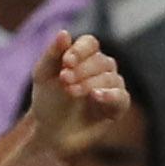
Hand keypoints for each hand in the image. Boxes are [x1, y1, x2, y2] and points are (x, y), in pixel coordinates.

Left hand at [27, 31, 129, 157]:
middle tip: (64, 81)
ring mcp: (111, 86)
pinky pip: (121, 97)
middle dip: (81, 70)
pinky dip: (110, 95)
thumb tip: (64, 33)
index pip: (90, 44)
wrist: (49, 133)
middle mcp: (101, 68)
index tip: (66, 63)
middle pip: (100, 60)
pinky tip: (96, 96)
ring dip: (89, 83)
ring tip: (71, 92)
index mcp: (84, 57)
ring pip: (110, 77)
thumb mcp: (43, 76)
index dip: (80, 51)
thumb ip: (52, 54)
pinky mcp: (117, 107)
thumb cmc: (47, 101)